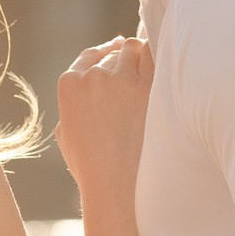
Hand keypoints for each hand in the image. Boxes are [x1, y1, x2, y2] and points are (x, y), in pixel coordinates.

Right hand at [56, 36, 152, 205]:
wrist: (118, 187)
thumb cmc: (92, 168)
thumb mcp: (67, 136)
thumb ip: (70, 109)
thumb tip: (83, 95)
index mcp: (69, 85)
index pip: (90, 56)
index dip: (105, 52)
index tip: (116, 50)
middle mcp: (93, 77)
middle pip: (115, 52)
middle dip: (126, 58)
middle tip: (139, 65)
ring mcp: (121, 80)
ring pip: (135, 48)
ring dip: (143, 55)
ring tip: (153, 65)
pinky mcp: (149, 87)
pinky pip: (156, 57)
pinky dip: (160, 59)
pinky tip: (167, 65)